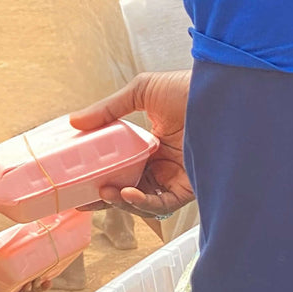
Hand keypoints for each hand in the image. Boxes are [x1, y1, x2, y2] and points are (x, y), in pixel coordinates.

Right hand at [70, 71, 193, 218]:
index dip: (100, 176)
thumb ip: (108, 109)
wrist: (218, 92)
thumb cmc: (186, 88)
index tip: (77, 181)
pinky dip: (143, 202)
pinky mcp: (189, 187)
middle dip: (105, 197)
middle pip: (129, 188)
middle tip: (82, 200)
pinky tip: (127, 193)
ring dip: (121, 201)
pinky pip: (163, 203)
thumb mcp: (141, 91)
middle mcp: (164, 164)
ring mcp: (176, 177)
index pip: (122, 167)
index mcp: (152, 145)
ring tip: (104, 192)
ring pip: (143, 200)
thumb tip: (75, 121)